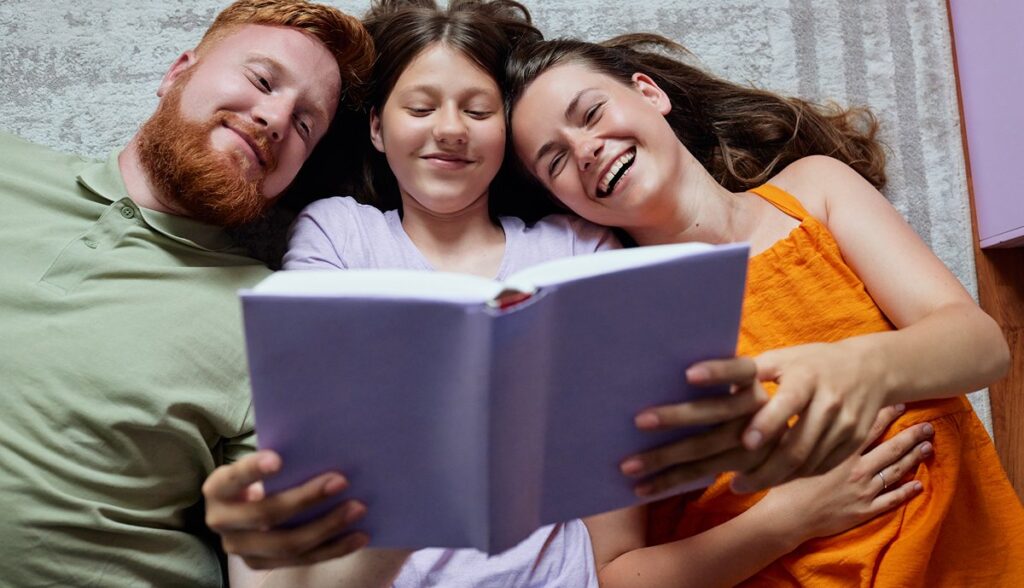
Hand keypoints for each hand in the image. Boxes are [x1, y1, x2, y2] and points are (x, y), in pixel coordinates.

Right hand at [203, 450, 368, 568]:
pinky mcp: (260, 564)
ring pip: (287, 544)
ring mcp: (240, 548)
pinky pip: (301, 560)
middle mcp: (222, 521)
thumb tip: (324, 448)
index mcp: (218, 488)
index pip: (234, 477)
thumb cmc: (260, 477)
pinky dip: (333, 548)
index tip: (279, 458)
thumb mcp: (259, 464)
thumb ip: (279, 460)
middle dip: (306, 498)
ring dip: (327, 527)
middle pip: (266, 515)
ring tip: (357, 509)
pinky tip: (358, 536)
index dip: (254, 470)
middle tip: (341, 481)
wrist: (242, 510)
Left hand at [622, 357, 769, 495]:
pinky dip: (671, 481)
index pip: (738, 370)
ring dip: (664, 459)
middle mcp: (756, 407)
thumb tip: (648, 376)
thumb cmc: (737, 396)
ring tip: (628, 467)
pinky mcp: (746, 466)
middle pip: (716, 412)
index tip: (688, 374)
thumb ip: (708, 381)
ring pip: (705, 448)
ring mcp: (756, 439)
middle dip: (677, 417)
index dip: (717, 372)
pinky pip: (703, 473)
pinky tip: (643, 488)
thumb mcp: (734, 384)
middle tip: (639, 420)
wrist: (790, 434)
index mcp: (751, 380)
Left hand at [732, 341, 889, 492]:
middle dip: (764, 470)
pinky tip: (771, 479)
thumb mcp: (781, 358)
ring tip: (743, 483)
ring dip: (774, 478)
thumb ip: (747, 372)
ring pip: (808, 463)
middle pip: (798, 446)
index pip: (788, 402)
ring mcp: (846, 426)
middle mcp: (830, 403)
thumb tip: (698, 379)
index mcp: (807, 378)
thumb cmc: (811, 362)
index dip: (768, 422)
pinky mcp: (853, 443)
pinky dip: (794, 477)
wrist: (870, 369)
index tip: (746, 441)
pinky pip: (820, 468)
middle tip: (733, 483)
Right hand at [752, 404, 932, 542]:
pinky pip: (891, 500)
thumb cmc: (786, 483)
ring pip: (895, 471)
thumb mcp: (792, 450)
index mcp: (840, 453)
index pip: (869, 428)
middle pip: (891, 449)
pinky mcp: (864, 510)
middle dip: (911, 436)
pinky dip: (906, 492)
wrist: (787, 518)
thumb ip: (804, 431)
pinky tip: (918, 485)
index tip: (902, 404)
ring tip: (928, 447)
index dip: (887, 415)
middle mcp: (857, 470)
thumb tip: (807, 410)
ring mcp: (864, 491)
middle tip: (928, 426)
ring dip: (913, 459)